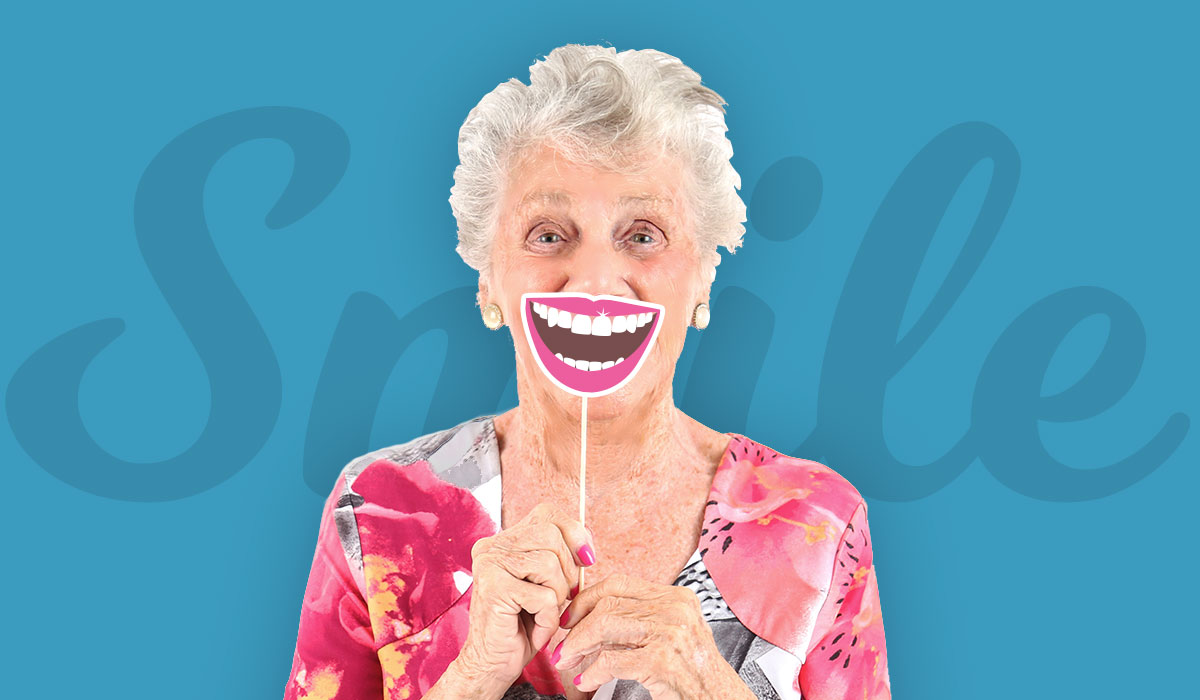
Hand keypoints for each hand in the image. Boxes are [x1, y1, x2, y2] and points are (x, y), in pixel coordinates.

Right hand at [456, 502, 596, 687]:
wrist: (493, 663)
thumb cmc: (523, 624)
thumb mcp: (547, 583)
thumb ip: (560, 557)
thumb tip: (586, 548)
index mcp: (505, 540)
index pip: (548, 513)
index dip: (574, 533)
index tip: (586, 559)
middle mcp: (492, 546)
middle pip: (552, 537)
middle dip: (568, 572)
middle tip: (557, 598)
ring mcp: (490, 565)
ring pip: (550, 565)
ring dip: (557, 598)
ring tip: (542, 614)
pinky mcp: (494, 588)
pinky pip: (544, 597)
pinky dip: (548, 619)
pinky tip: (534, 629)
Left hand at [552, 573, 753, 698]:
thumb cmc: (695, 674)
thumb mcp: (674, 635)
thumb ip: (641, 621)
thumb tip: (591, 620)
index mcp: (676, 597)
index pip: (619, 583)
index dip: (586, 598)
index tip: (570, 617)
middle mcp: (674, 609)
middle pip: (607, 604)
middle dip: (577, 626)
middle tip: (563, 646)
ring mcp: (669, 633)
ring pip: (604, 626)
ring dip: (578, 646)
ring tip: (568, 662)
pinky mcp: (661, 660)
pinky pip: (611, 660)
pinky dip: (592, 672)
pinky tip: (587, 681)